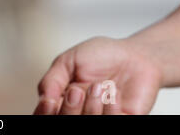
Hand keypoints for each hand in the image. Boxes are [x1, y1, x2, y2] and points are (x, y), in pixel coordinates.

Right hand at [34, 37, 161, 114]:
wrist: (135, 55)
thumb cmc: (100, 55)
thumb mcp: (68, 61)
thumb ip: (52, 80)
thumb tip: (44, 101)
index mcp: (62, 100)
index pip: (45, 114)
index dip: (44, 112)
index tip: (49, 102)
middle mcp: (79, 113)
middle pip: (64, 123)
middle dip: (69, 109)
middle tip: (77, 91)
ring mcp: (100, 118)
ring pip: (88, 125)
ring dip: (91, 108)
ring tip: (100, 86)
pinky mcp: (123, 121)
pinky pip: (111, 123)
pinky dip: (111, 109)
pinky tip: (114, 94)